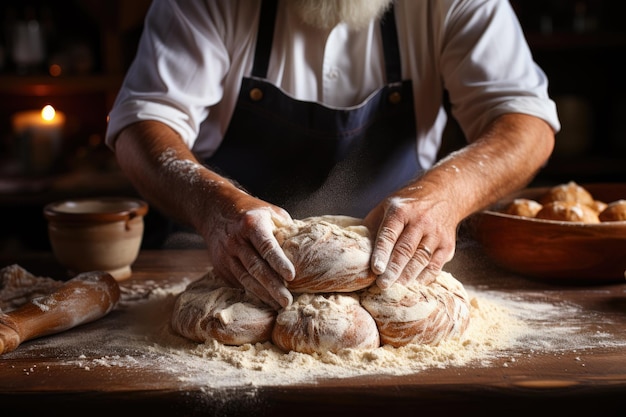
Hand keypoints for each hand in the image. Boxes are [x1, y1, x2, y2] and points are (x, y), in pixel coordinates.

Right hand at [201, 190, 295, 309]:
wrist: (215, 210)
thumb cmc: (252, 212)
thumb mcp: (270, 212)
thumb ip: (285, 230)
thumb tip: (305, 248)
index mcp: (252, 224)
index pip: (267, 246)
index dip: (279, 262)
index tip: (291, 277)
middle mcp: (236, 240)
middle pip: (256, 267)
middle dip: (273, 286)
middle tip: (287, 301)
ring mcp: (225, 254)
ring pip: (245, 278)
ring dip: (263, 294)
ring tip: (279, 305)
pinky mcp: (220, 265)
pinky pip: (237, 282)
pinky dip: (251, 292)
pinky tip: (265, 300)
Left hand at [363, 184, 457, 288]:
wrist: (444, 194)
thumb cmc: (408, 204)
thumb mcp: (387, 205)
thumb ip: (373, 225)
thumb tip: (358, 248)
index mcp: (401, 211)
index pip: (389, 234)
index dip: (382, 252)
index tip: (375, 269)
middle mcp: (420, 221)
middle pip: (406, 249)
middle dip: (393, 269)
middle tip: (382, 285)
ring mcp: (436, 234)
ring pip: (421, 259)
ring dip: (408, 276)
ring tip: (396, 288)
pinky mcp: (447, 245)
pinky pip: (435, 265)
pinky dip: (424, 277)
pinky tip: (414, 285)